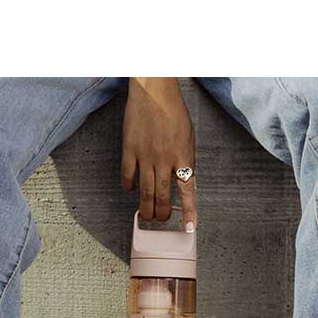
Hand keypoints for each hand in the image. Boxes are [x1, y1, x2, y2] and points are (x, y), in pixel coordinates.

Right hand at [121, 77, 196, 229]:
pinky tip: (130, 190)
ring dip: (146, 208)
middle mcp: (165, 160)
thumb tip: (183, 179)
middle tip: (161, 219)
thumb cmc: (173, 111)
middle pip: (163, 197)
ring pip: (145, 192)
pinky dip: (129, 186)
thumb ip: (185, 159)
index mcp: (183, 156)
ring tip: (147, 216)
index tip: (189, 226)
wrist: (154, 91)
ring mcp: (146, 156)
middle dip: (163, 214)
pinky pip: (128, 176)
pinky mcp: (130, 150)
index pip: (188, 190)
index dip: (189, 211)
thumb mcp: (188, 136)